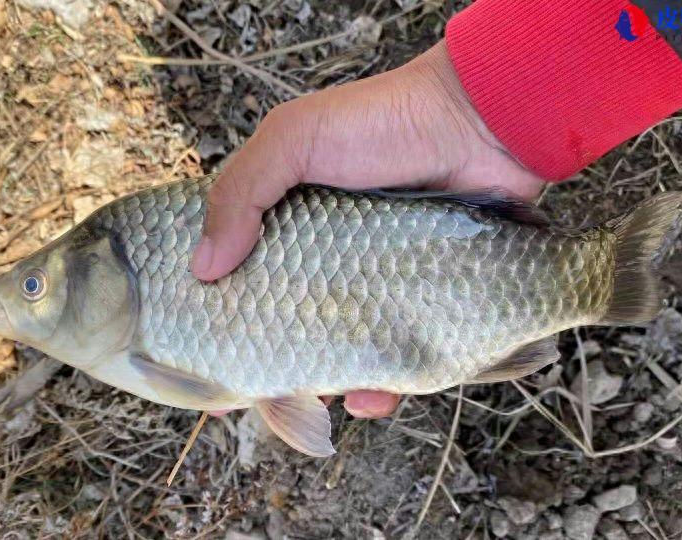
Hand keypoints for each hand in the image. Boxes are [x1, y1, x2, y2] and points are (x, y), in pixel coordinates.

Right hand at [194, 40, 544, 418]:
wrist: (481, 126)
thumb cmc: (382, 124)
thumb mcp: (295, 139)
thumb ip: (242, 192)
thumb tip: (201, 269)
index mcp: (291, 224)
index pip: (244, 276)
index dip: (221, 315)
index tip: (203, 358)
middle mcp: (330, 259)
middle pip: (291, 324)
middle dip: (272, 364)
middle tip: (257, 397)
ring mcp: (377, 283)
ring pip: (341, 350)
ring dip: (325, 384)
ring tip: (316, 403)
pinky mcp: (421, 301)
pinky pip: (398, 358)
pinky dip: (383, 386)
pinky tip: (368, 396)